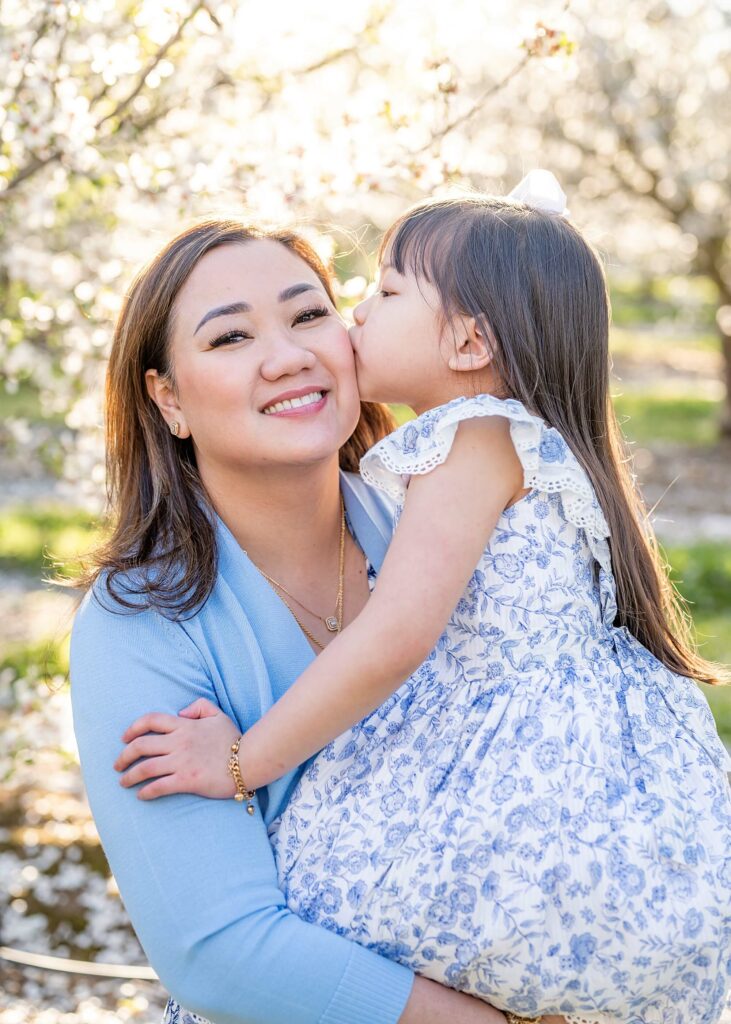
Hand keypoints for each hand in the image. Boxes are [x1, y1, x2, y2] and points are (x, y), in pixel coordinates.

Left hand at [113, 698, 240, 799]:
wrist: (250, 759)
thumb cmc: (234, 739)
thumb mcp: (218, 714)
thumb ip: (199, 706)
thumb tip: (181, 711)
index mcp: (184, 725)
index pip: (150, 721)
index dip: (133, 728)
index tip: (124, 738)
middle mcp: (179, 742)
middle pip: (141, 746)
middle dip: (123, 756)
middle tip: (117, 765)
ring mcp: (182, 762)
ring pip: (145, 768)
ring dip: (130, 776)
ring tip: (123, 782)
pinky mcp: (187, 780)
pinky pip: (159, 786)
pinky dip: (146, 792)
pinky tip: (141, 795)